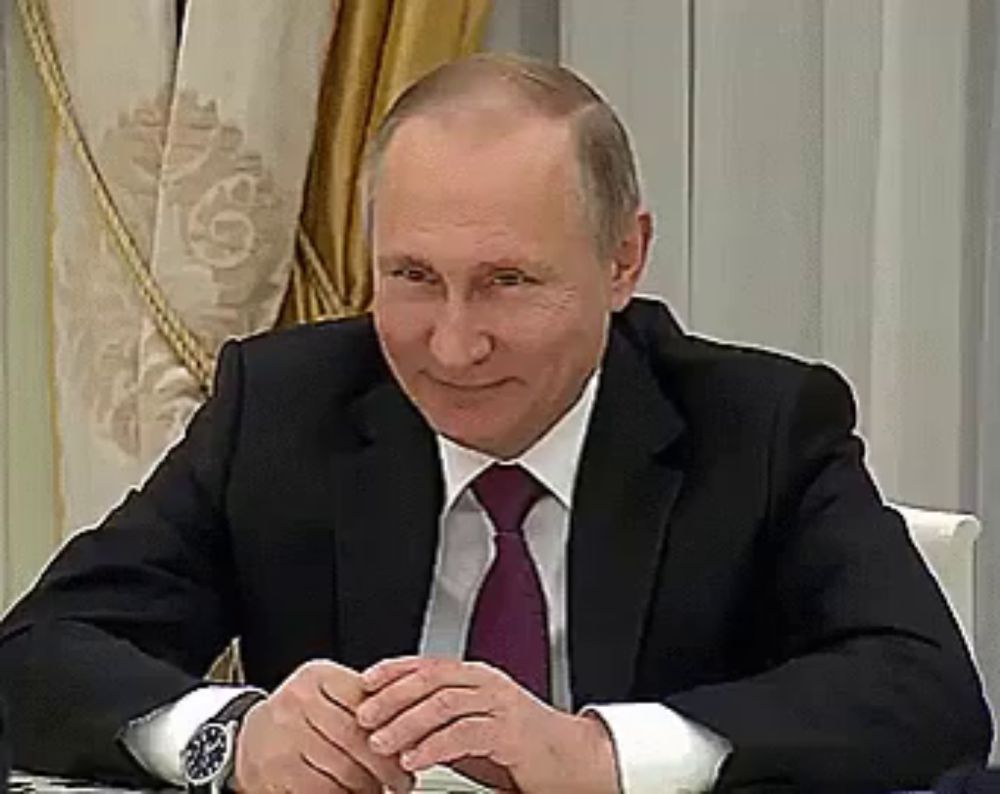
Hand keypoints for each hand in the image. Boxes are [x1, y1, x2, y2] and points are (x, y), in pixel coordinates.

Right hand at [232, 659, 413, 792]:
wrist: (254, 738)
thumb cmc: (303, 716)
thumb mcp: (329, 695)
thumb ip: (364, 704)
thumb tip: (410, 731)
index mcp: (318, 677)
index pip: (366, 702)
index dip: (394, 728)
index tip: (411, 747)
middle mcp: (298, 701)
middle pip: (357, 738)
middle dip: (387, 766)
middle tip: (403, 781)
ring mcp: (284, 735)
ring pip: (342, 768)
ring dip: (368, 786)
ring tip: (380, 789)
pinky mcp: (276, 769)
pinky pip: (322, 789)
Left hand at [356, 657, 618, 793]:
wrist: (574, 763)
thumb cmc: (520, 749)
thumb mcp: (471, 728)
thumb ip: (440, 721)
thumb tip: (393, 724)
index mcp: (476, 677)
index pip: (427, 664)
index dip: (393, 670)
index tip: (363, 683)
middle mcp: (487, 683)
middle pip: (430, 678)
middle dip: (392, 697)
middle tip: (364, 718)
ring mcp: (501, 705)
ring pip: (443, 702)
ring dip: (406, 722)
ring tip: (381, 743)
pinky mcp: (511, 732)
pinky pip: (465, 733)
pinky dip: (433, 746)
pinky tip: (413, 760)